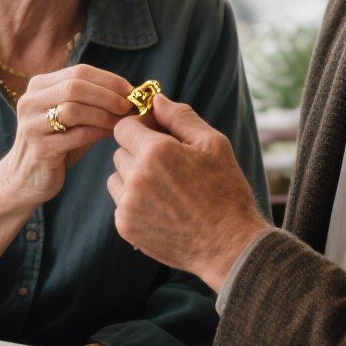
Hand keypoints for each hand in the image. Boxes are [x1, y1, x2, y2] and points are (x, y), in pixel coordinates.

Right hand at [0, 65, 132, 206]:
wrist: (25, 178)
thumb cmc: (57, 143)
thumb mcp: (71, 116)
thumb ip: (92, 101)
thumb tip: (131, 93)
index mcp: (38, 86)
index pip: (79, 72)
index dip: (108, 79)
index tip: (131, 90)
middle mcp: (30, 101)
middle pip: (75, 86)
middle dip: (107, 95)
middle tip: (128, 106)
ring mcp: (31, 125)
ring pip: (73, 109)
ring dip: (104, 114)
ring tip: (123, 122)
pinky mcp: (39, 149)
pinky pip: (75, 135)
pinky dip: (98, 132)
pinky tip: (110, 135)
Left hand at [107, 94, 270, 289]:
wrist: (228, 245)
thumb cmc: (225, 191)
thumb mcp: (213, 144)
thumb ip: (180, 117)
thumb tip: (156, 100)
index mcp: (156, 151)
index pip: (124, 127)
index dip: (140, 128)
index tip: (158, 136)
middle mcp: (136, 177)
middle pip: (120, 152)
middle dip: (139, 153)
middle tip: (169, 166)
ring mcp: (128, 204)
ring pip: (117, 177)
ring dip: (134, 177)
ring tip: (166, 188)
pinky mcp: (126, 227)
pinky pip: (120, 203)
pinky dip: (135, 202)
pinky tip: (162, 208)